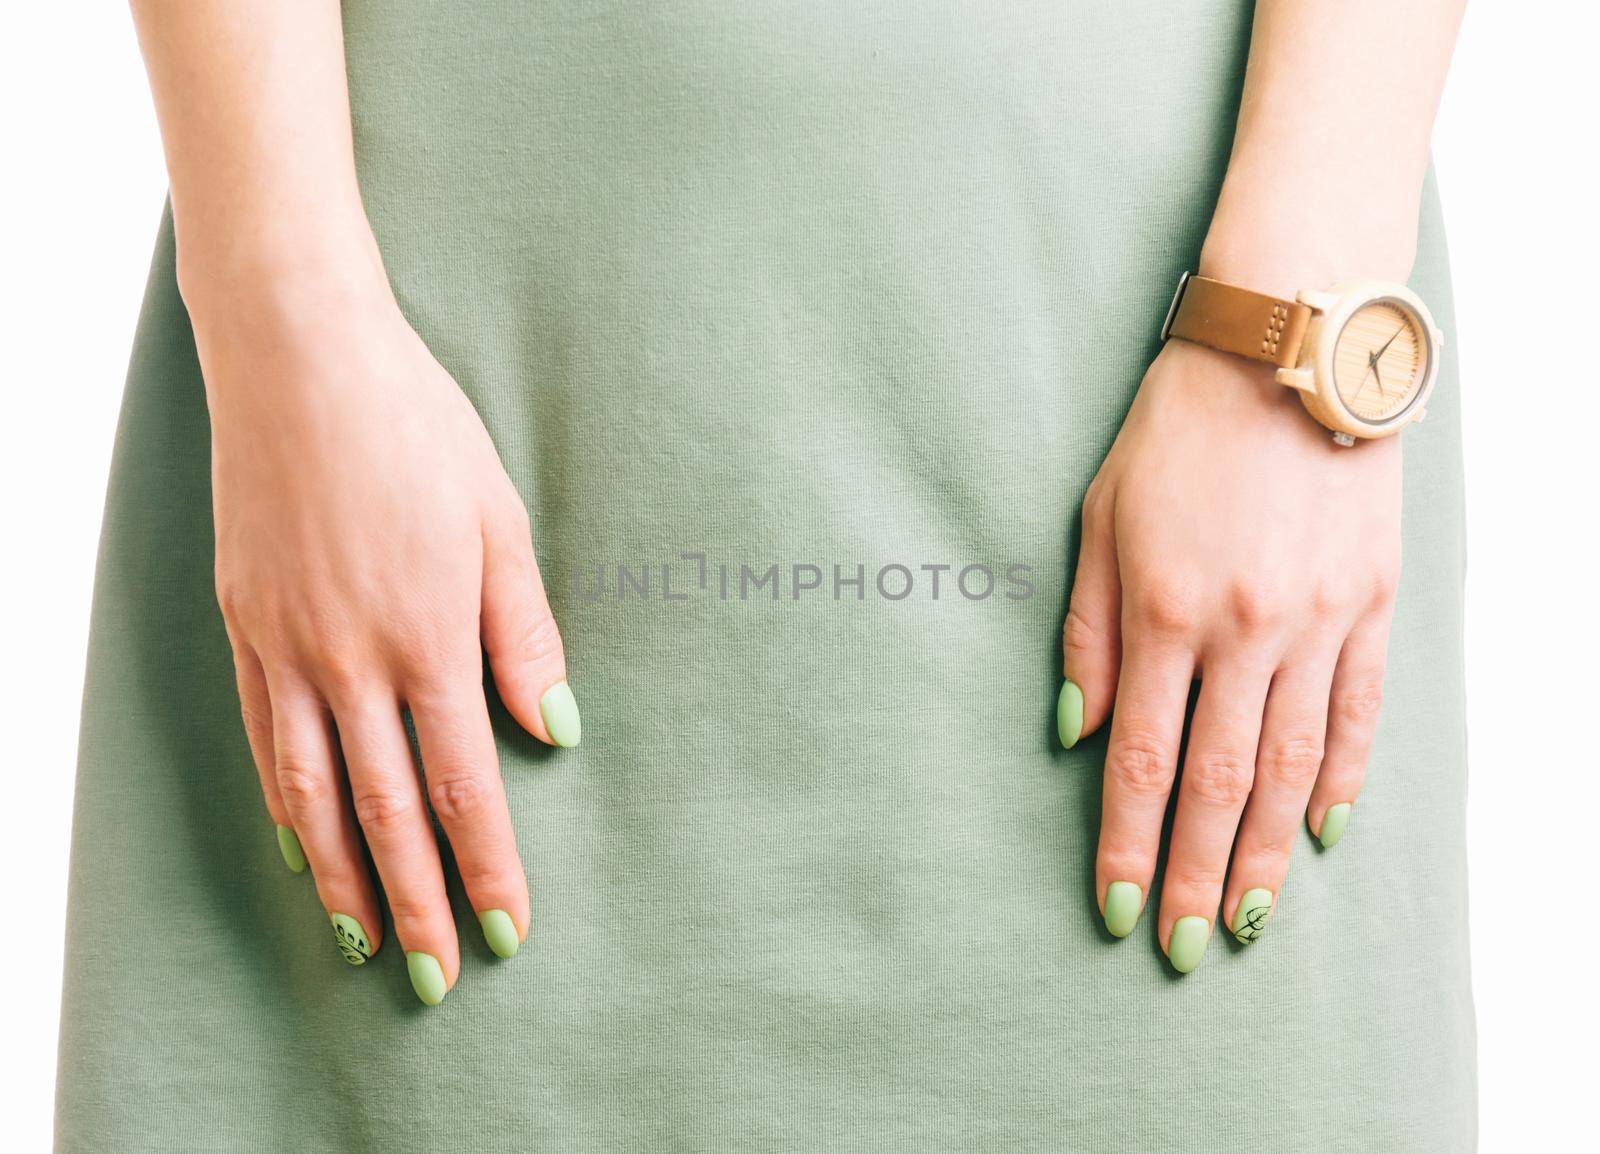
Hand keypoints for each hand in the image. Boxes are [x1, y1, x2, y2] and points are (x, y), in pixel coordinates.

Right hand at [196, 274, 578, 1003]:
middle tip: (437, 976)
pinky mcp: (243, 623)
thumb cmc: (419, 430)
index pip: (463, 785)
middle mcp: (351, 658)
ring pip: (312, 794)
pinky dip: (285, 806)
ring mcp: (286, 645)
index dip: (488, 866)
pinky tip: (301, 845)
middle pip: (386, 812)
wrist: (299, 359)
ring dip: (343, 877)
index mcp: (429, 635)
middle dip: (418, 901)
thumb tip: (554, 728)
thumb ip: (524, 634)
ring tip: (367, 939)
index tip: (507, 931)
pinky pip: (265, 738)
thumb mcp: (499, 521)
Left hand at [1057, 340, 1398, 970]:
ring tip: (1242, 922)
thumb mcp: (1099, 521)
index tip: (1113, 909)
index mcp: (1164, 612)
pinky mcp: (1370, 603)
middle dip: (1190, 876)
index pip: (1138, 762)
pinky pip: (1356, 713)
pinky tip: (1319, 835)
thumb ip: (1088, 632)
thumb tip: (1075, 731)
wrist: (1287, 351)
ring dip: (1262, 854)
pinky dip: (1338, 779)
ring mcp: (1316, 622)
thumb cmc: (1173, 434)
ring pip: (1290, 768)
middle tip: (1177, 949)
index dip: (1124, 845)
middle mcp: (1244, 632)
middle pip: (1215, 785)